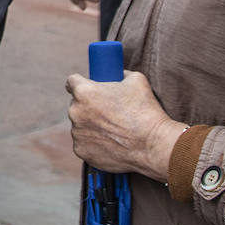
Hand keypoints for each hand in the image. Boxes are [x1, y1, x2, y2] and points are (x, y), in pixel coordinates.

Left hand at [65, 70, 183, 180]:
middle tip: (107, 112)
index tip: (85, 87)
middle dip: (88, 107)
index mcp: (84, 92)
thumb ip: (121, 73)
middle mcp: (75, 112)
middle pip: (76, 105)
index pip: (71, 82)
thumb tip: (119, 74)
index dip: (79, 83)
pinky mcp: (81, 151)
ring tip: (112, 130)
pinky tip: (110, 144)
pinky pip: (84, 144)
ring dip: (90, 126)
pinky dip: (93, 144)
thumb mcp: (136, 80)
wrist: (153, 144)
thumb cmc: (145, 110)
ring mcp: (77, 134)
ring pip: (80, 126)